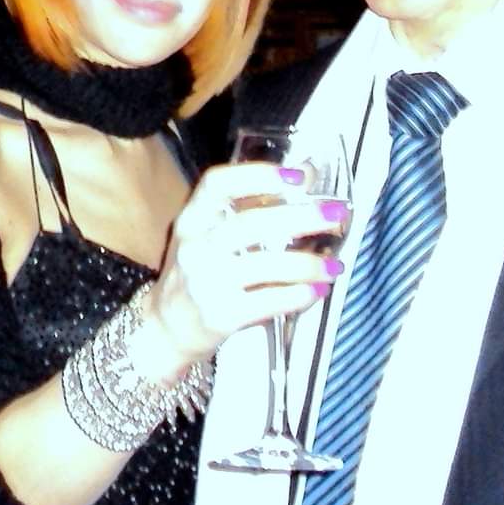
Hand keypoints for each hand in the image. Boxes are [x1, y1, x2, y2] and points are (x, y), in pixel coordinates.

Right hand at [149, 162, 347, 366]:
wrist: (166, 330)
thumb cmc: (200, 274)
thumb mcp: (209, 236)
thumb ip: (249, 208)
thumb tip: (308, 174)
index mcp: (191, 218)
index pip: (217, 184)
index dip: (258, 175)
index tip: (298, 176)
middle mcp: (194, 247)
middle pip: (250, 223)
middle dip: (300, 217)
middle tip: (336, 215)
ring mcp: (204, 283)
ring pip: (264, 265)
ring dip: (307, 264)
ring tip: (334, 265)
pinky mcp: (218, 316)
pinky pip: (267, 302)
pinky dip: (297, 295)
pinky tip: (317, 290)